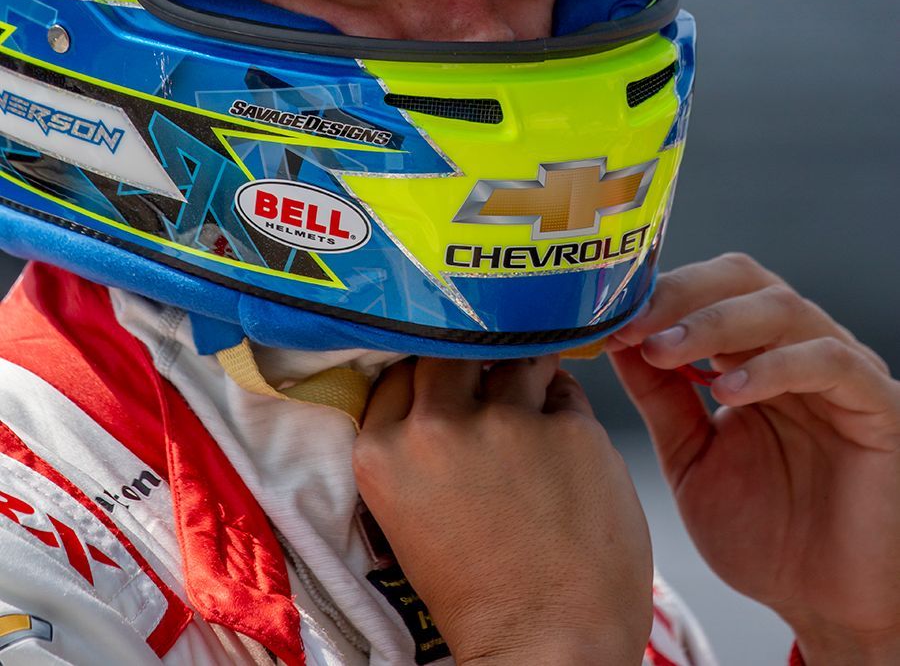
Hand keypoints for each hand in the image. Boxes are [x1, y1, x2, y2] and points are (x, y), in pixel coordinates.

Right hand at [353, 355, 651, 665]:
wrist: (547, 649)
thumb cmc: (481, 598)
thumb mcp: (409, 515)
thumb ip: (414, 445)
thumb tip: (442, 385)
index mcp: (385, 452)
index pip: (400, 371)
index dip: (429, 373)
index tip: (446, 381)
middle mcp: (438, 428)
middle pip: (450, 349)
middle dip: (472, 358)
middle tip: (491, 384)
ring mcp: (506, 423)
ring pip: (515, 357)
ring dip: (526, 377)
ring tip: (534, 423)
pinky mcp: (568, 429)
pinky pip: (567, 390)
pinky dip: (567, 409)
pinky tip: (568, 451)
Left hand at [606, 254, 899, 664]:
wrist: (824, 607)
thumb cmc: (764, 534)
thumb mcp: (691, 457)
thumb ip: (659, 397)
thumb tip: (615, 338)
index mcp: (752, 351)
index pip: (706, 287)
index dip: (656, 295)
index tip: (606, 317)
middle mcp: (797, 346)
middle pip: (742, 278)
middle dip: (680, 295)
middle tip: (633, 323)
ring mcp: (841, 368)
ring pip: (782, 307)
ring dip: (714, 322)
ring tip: (664, 352)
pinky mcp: (877, 402)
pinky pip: (829, 361)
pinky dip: (776, 365)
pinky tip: (730, 390)